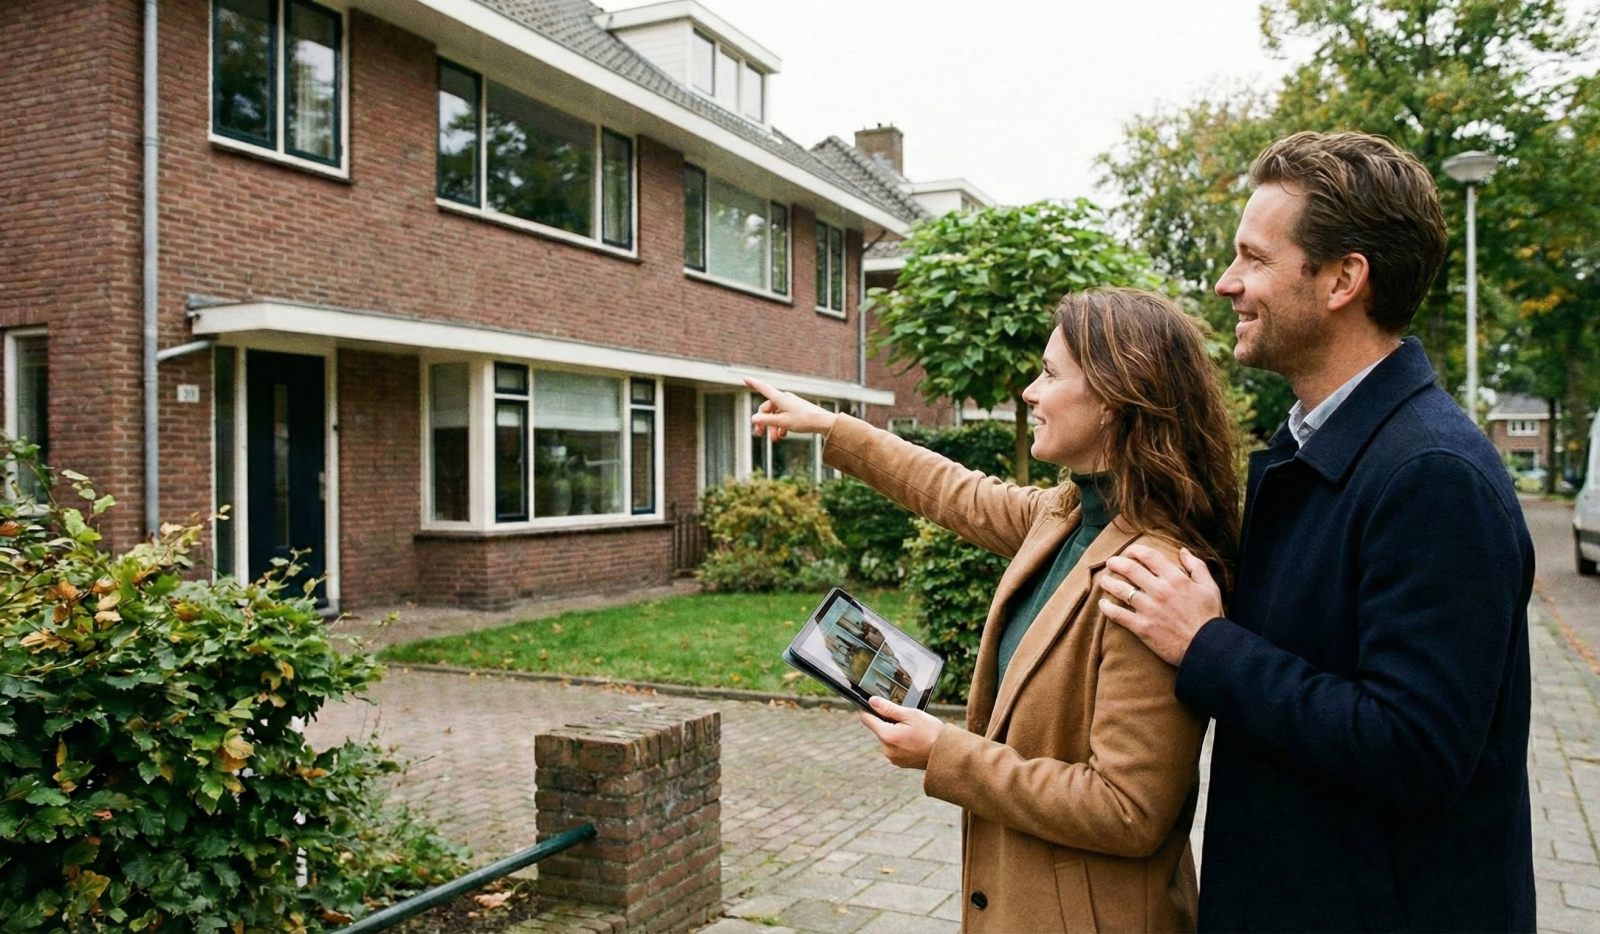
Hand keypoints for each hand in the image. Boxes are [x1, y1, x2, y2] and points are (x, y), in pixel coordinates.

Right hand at [745, 377, 838, 441]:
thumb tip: (753, 419)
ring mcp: (790, 404)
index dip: (753, 383)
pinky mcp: (796, 410)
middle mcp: (784, 398)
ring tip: (775, 439)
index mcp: (779, 398)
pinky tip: (782, 435)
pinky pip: (783, 417)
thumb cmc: (803, 420)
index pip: (763, 388)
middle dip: (763, 421)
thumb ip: (766, 421)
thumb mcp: (782, 422)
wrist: (823, 422)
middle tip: (760, 434)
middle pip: (767, 408)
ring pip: (775, 414)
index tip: (744, 377)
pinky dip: (781, 426)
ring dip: (772, 426)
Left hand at [858, 696, 943, 769]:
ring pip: (886, 738)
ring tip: (913, 729)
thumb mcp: (911, 714)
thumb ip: (888, 708)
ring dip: (893, 731)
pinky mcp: (899, 762)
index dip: (866, 708)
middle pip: (878, 729)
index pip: (867, 719)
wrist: (946, 754)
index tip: (868, 701)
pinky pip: (893, 747)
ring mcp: (892, 758)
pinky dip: (899, 741)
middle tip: (904, 716)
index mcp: (887, 736)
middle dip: (886, 720)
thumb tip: (872, 701)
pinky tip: (914, 738)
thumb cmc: (931, 732)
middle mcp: (886, 749)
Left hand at [1099, 545, 1222, 665]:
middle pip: (1130, 569)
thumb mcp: (1210, 587)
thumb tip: (1183, 550)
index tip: (1129, 552)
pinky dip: (1107, 608)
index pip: (1149, 556)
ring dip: (1108, 582)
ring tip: (1104, 580)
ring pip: (1120, 590)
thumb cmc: (1210, 617)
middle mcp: (1159, 591)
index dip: (1135, 551)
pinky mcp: (1142, 627)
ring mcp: (1149, 609)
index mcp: (1175, 578)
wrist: (1207, 648)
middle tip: (1111, 563)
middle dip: (1116, 563)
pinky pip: (1118, 615)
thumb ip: (1197, 566)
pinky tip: (1103, 604)